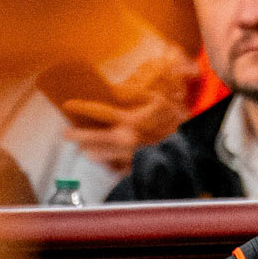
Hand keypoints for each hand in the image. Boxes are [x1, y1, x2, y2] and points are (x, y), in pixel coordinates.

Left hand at [60, 50, 194, 173]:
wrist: (192, 147)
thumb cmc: (176, 121)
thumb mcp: (158, 100)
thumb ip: (134, 93)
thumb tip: (112, 90)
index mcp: (130, 120)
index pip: (98, 111)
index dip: (80, 107)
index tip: (67, 105)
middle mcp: (125, 139)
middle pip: (91, 138)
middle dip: (76, 135)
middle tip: (66, 133)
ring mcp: (128, 156)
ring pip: (99, 156)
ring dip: (89, 150)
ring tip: (83, 147)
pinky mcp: (134, 167)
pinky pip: (113, 168)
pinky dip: (107, 163)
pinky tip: (103, 159)